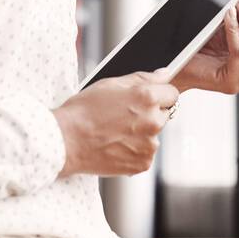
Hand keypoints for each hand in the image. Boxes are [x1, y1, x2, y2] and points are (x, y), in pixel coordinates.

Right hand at [53, 67, 179, 177]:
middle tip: (123, 117)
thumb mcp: (110, 84)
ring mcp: (149, 144)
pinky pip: (145, 153)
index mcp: (147, 97)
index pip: (172, 93)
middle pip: (164, 114)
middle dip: (149, 114)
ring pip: (154, 135)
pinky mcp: (143, 163)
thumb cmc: (83, 111)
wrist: (66, 142)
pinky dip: (134, 151)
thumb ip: (143, 77)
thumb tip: (164, 74)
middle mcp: (153, 121)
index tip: (148, 99)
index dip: (159, 95)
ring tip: (115, 133)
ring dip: (141, 134)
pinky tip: (115, 146)